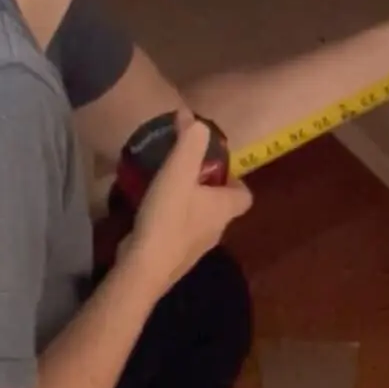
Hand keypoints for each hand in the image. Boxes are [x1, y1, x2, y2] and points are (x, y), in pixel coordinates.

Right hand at [122, 111, 251, 297]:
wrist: (143, 267)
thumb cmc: (168, 217)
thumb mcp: (179, 172)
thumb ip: (190, 143)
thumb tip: (196, 119)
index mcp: (225, 209)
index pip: (245, 195)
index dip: (235, 179)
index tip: (215, 166)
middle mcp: (217, 230)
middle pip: (221, 206)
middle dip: (208, 187)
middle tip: (186, 170)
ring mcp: (196, 247)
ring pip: (200, 219)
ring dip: (189, 203)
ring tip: (167, 185)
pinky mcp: (175, 257)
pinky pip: (180, 232)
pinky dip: (172, 220)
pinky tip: (152, 210)